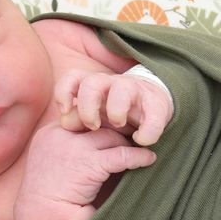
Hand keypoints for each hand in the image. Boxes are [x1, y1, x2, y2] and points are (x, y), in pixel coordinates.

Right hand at [20, 123, 155, 209]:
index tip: (118, 129)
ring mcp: (72, 147)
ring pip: (111, 136)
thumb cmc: (52, 201)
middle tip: (137, 136)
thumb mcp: (60, 165)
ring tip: (142, 150)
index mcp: (49, 134)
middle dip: (119, 130)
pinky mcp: (88, 163)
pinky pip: (122, 155)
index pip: (82, 117)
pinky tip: (148, 160)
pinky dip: (138, 157)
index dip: (102, 123)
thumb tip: (112, 139)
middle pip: (98, 123)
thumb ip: (78, 149)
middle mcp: (58, 135)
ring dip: (129, 144)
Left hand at [54, 69, 172, 145]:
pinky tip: (141, 140)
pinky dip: (147, 131)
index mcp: (94, 86)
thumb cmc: (116, 112)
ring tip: (118, 124)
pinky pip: (153, 114)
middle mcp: (112, 84)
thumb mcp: (95, 116)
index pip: (73, 78)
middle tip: (93, 126)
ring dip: (116, 109)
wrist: (152, 104)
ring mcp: (135, 91)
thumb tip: (65, 122)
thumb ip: (78, 118)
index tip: (63, 111)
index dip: (64, 92)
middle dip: (88, 106)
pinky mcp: (156, 104)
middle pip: (92, 83)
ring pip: (121, 88)